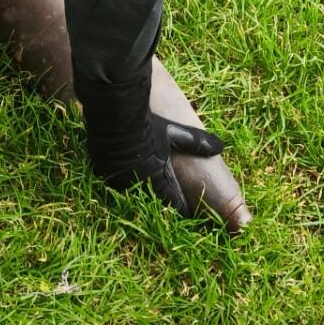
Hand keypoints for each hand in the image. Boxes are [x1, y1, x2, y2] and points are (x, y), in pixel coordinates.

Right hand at [80, 99, 224, 216]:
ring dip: (142, 191)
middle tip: (171, 198)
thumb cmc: (146, 126)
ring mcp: (118, 182)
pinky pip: (117, 183)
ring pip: (134, 193)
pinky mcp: (103, 173)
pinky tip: (128, 172)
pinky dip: (124, 180)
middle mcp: (137, 186)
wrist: (113, 116)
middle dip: (162, 200)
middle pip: (154, 201)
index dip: (182, 207)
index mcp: (158, 180)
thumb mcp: (174, 133)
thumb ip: (196, 142)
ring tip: (149, 186)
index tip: (190, 208)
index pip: (175, 205)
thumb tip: (220, 146)